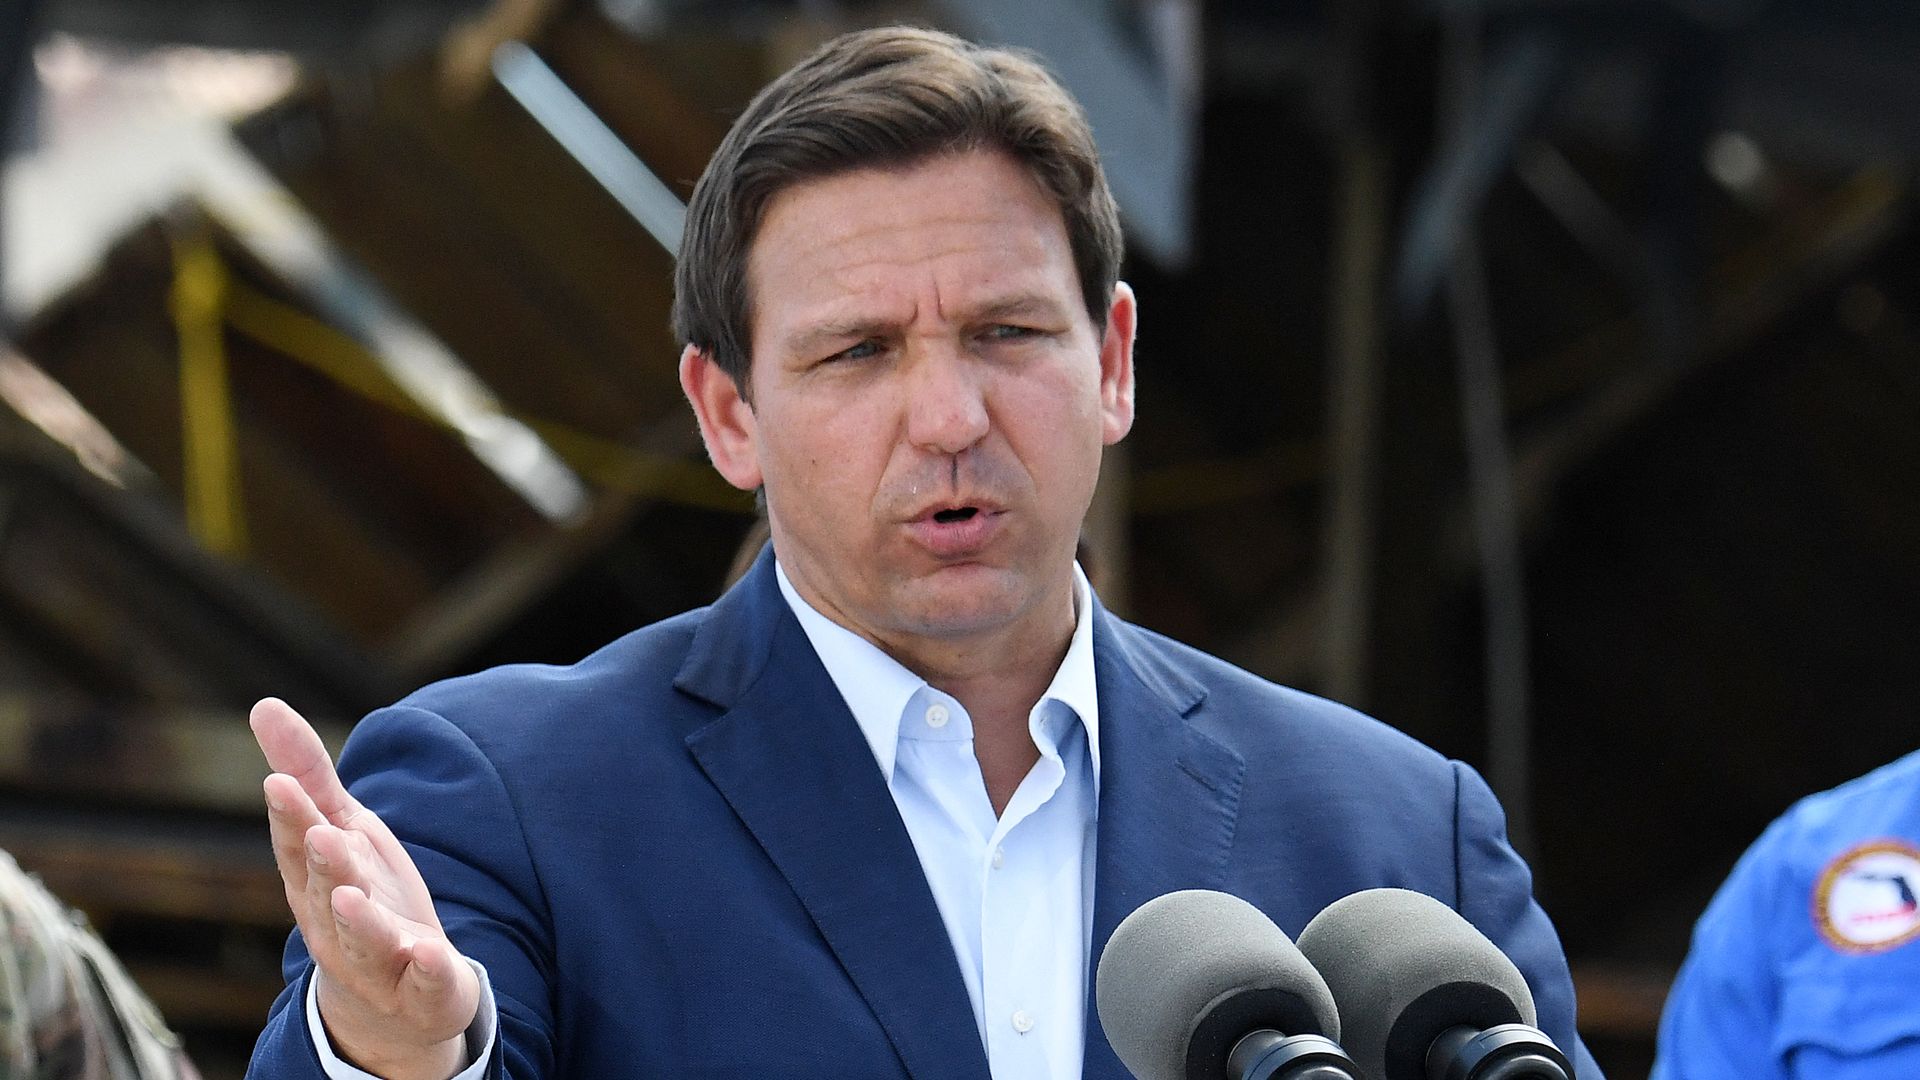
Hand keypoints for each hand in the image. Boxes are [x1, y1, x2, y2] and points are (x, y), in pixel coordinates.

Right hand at [252, 698, 479, 1079]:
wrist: (392, 996)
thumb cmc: (358, 892)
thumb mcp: (340, 828)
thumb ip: (309, 773)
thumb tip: (263, 704)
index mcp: (316, 879)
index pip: (298, 845)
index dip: (290, 816)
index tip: (280, 783)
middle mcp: (337, 923)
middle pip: (328, 891)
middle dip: (326, 864)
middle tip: (324, 835)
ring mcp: (379, 961)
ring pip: (366, 942)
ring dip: (360, 921)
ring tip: (353, 895)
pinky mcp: (424, 989)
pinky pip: (424, 985)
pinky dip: (424, 971)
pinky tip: (427, 955)